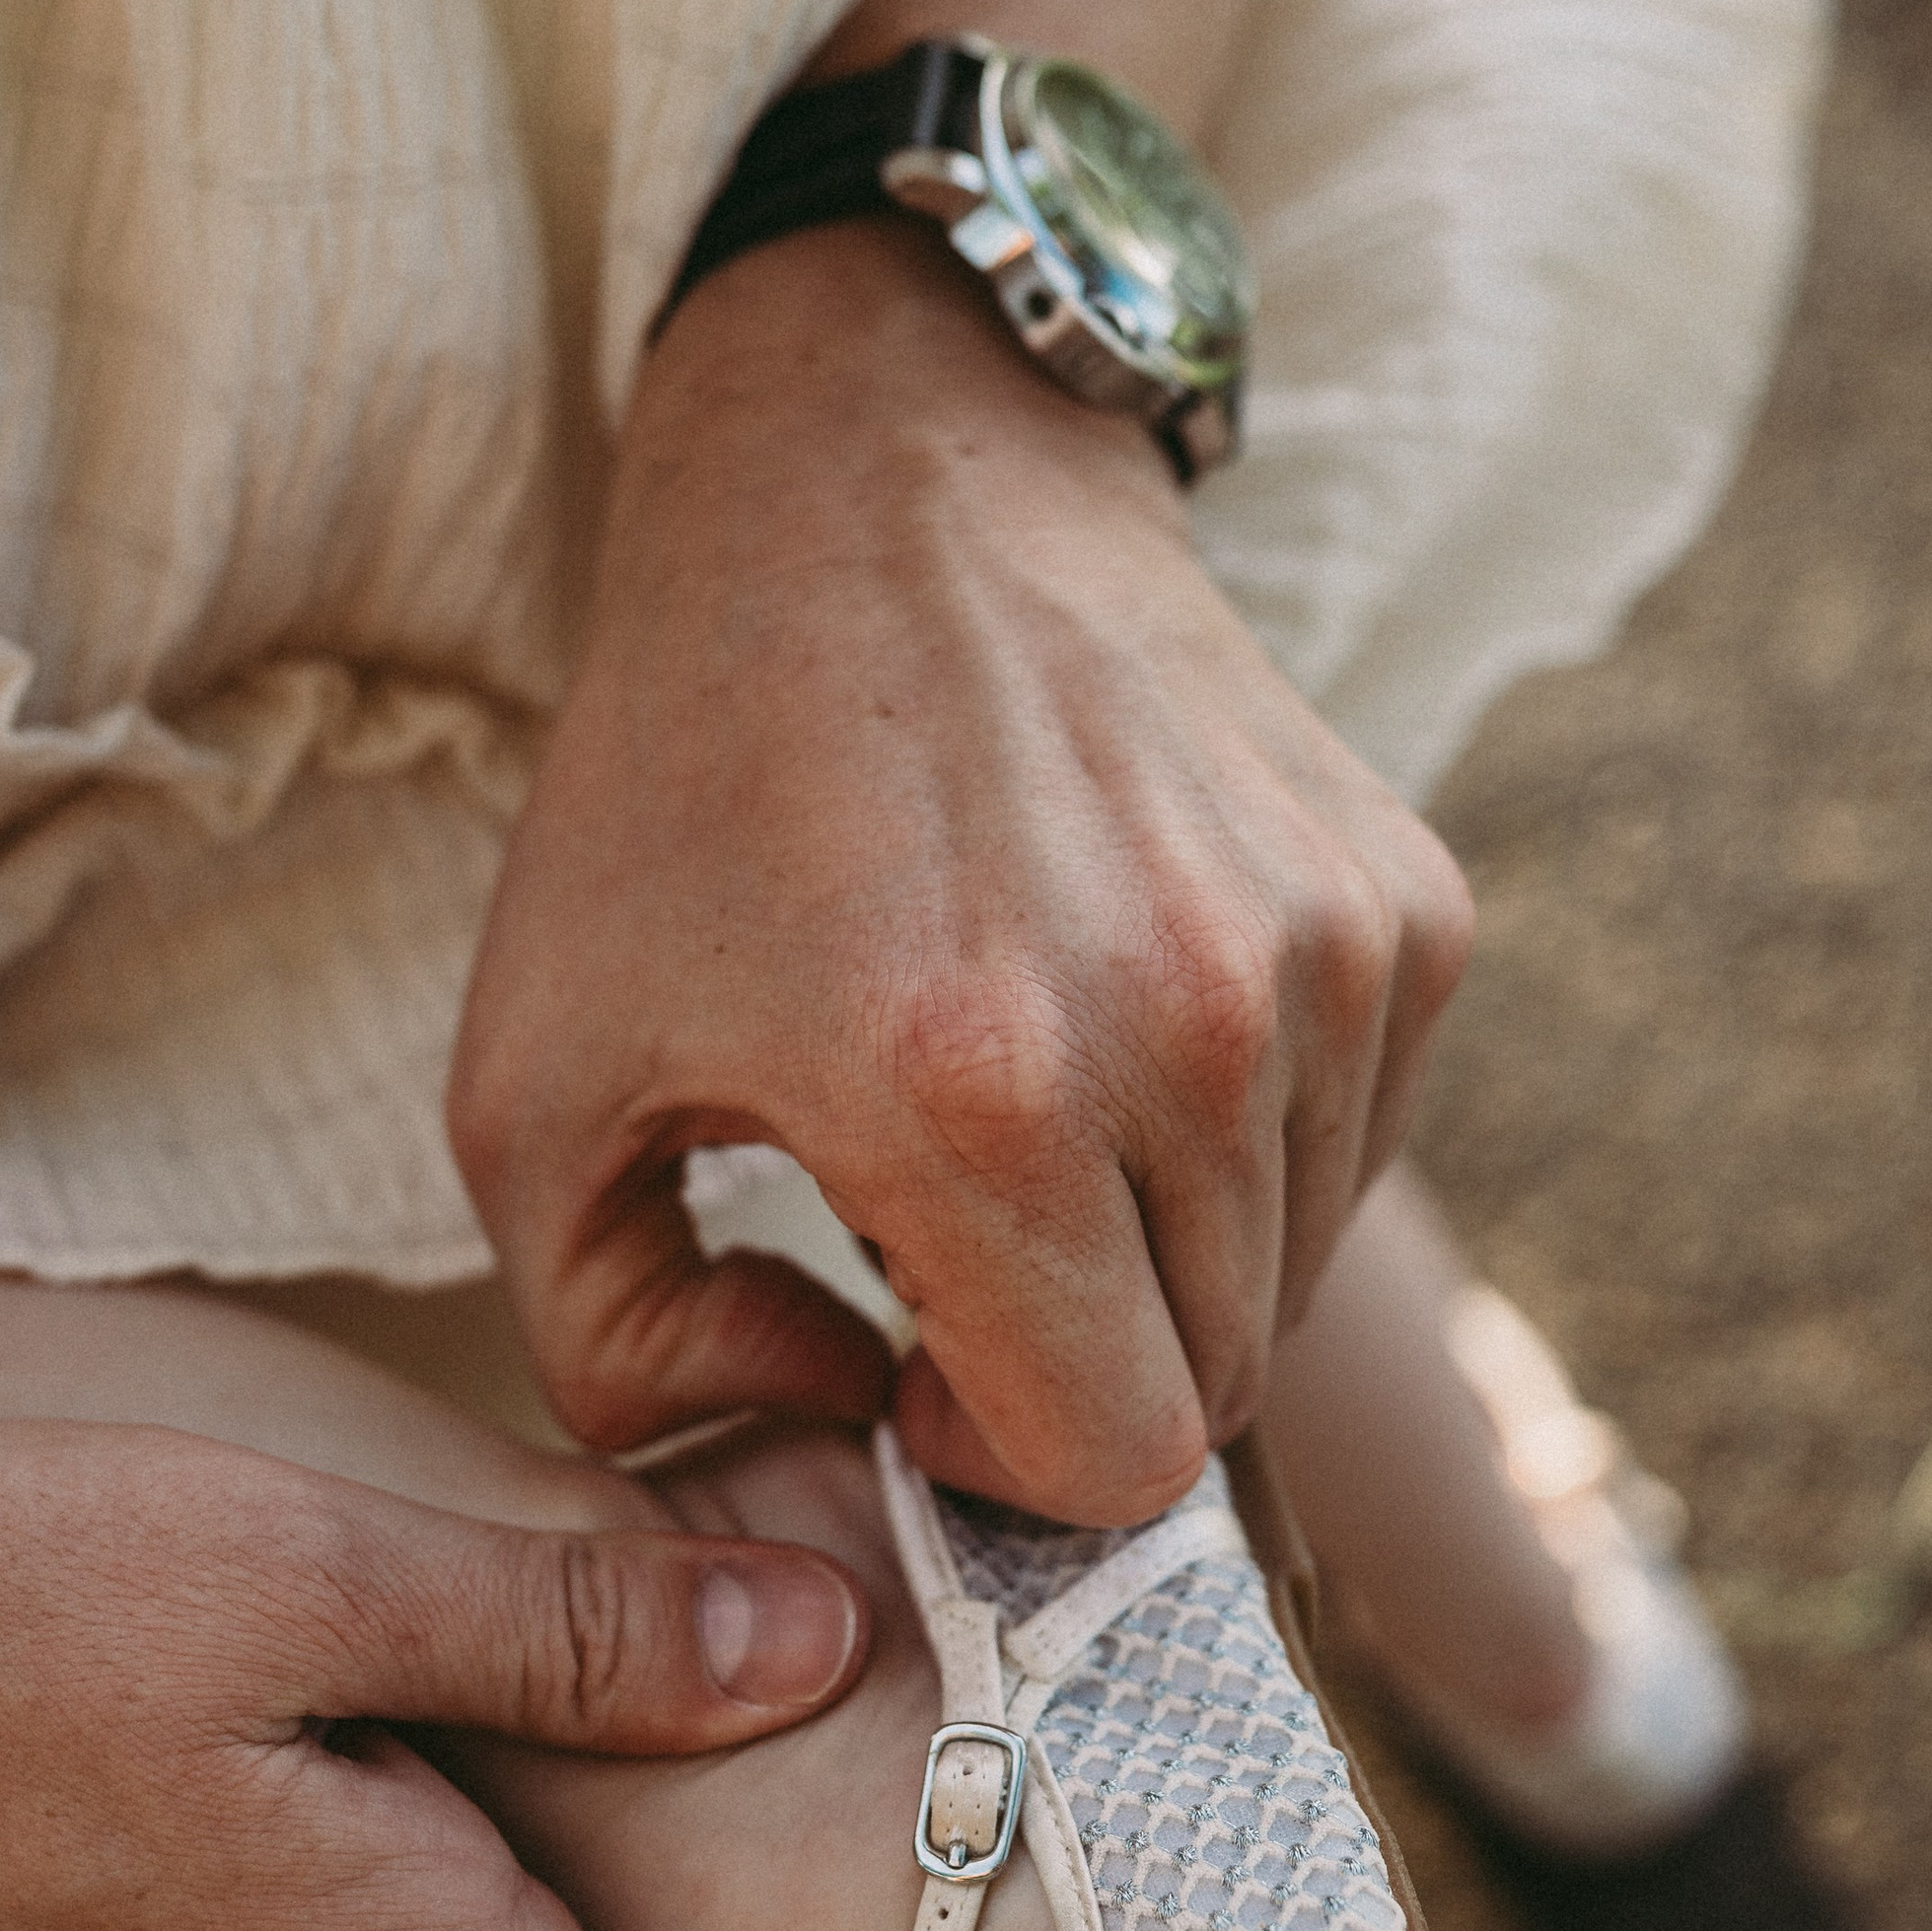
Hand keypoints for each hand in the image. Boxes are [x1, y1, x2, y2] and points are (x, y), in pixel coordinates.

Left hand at [452, 223, 1473, 1524]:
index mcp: (977, 1096)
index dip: (995, 1455)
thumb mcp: (528, 1082)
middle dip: (1073, 1364)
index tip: (904, 1350)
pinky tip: (1118, 1024)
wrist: (876, 474)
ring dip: (1163, 1255)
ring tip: (1025, 1111)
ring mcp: (1325, 953)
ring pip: (1294, 1268)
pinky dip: (1248, 1142)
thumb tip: (823, 1419)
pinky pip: (1355, 1138)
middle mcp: (1194, 1027)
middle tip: (948, 1240)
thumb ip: (618, 1352)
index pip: (1112, 1456)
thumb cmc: (684, 782)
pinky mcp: (1402, 896)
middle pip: (1213, 1382)